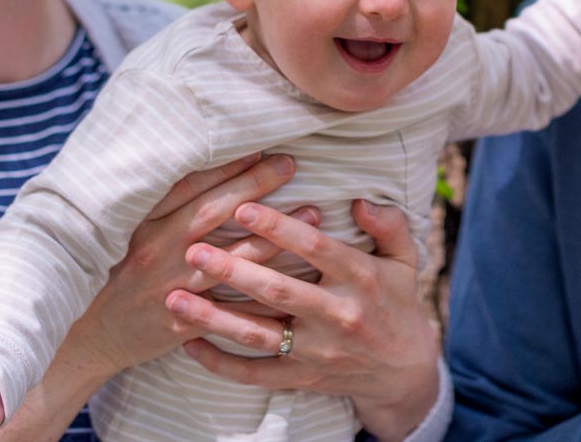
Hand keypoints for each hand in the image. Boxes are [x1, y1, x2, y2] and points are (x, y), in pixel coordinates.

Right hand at [67, 152, 316, 375]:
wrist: (92, 334)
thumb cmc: (118, 274)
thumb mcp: (131, 231)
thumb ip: (163, 203)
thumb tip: (203, 164)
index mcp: (146, 225)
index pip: (188, 186)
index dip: (224, 164)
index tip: (259, 145)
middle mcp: (160, 251)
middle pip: (212, 212)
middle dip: (254, 185)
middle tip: (290, 164)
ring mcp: (175, 288)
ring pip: (231, 258)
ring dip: (274, 235)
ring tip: (313, 213)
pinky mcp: (186, 321)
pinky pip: (234, 307)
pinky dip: (266, 292)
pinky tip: (299, 276)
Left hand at [170, 199, 440, 440]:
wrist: (403, 371)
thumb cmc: (397, 302)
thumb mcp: (405, 259)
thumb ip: (389, 225)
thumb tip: (360, 201)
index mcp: (361, 278)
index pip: (316, 248)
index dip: (279, 228)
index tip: (244, 206)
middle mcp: (337, 315)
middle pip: (278, 291)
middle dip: (233, 271)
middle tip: (192, 250)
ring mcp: (317, 351)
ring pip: (257, 334)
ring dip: (213, 317)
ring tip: (175, 298)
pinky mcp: (302, 378)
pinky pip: (255, 375)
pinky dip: (220, 364)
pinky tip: (189, 344)